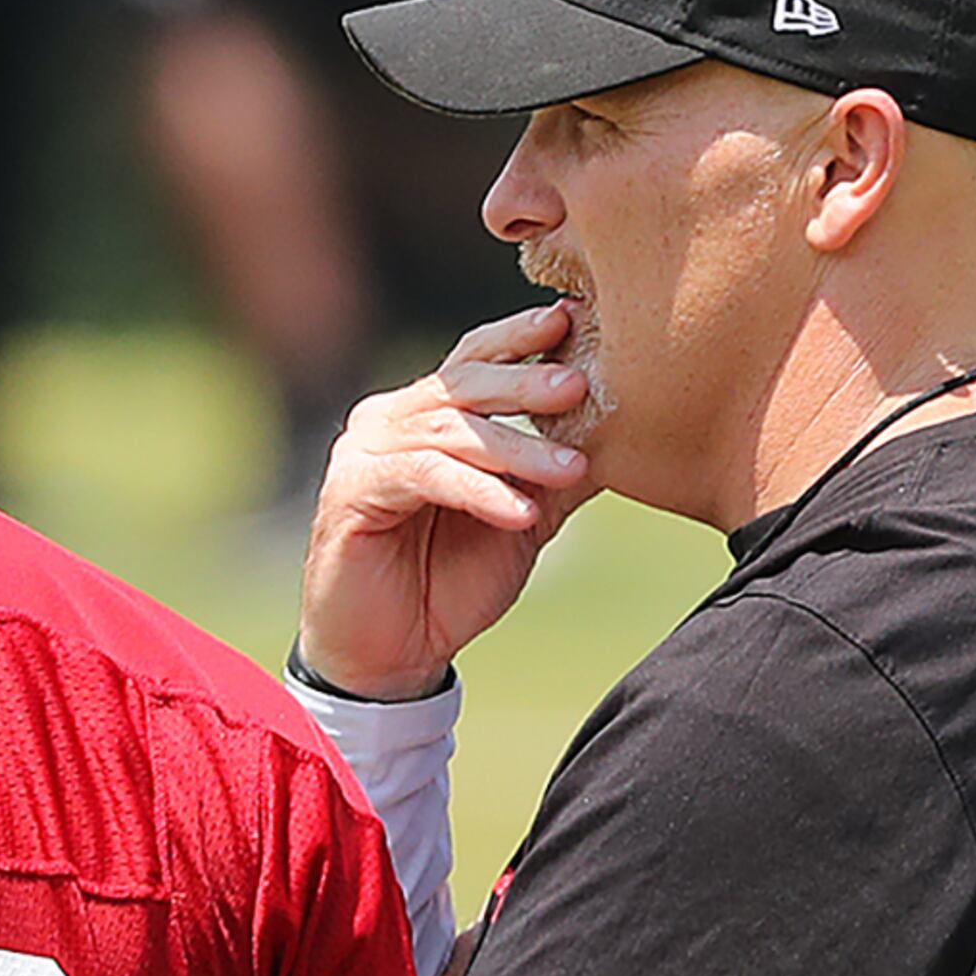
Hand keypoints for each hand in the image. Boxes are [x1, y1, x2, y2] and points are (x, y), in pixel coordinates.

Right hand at [296, 303, 599, 701]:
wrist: (391, 656)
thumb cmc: (449, 583)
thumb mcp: (522, 517)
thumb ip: (556, 472)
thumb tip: (625, 429)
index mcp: (425, 415)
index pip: (474, 359)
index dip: (520, 338)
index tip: (572, 319)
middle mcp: (387, 420)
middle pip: (463, 383)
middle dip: (524, 382)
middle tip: (578, 386)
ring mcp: (363, 452)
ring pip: (450, 431)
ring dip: (515, 449)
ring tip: (570, 471)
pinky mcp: (350, 492)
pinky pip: (425, 478)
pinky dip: (478, 492)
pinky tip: (520, 514)